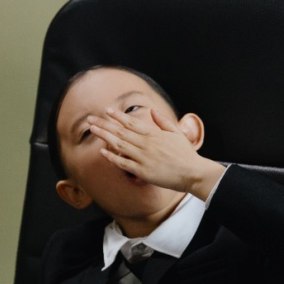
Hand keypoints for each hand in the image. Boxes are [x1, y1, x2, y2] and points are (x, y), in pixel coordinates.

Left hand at [88, 106, 225, 199]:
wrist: (193, 173)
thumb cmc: (186, 154)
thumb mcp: (177, 133)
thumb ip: (163, 122)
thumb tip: (152, 110)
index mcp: (154, 134)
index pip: (132, 122)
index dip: (118, 116)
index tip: (106, 110)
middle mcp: (146, 144)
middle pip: (121, 132)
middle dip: (104, 124)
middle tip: (90, 119)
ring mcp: (143, 157)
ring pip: (119, 145)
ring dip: (104, 136)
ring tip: (92, 130)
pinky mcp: (143, 171)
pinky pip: (124, 164)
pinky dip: (112, 158)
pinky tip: (102, 152)